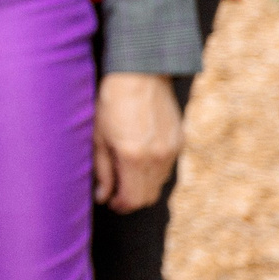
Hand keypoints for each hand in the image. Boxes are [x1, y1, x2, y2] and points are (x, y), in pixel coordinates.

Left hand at [93, 71, 181, 212]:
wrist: (140, 73)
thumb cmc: (112, 101)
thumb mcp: (99, 136)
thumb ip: (103, 170)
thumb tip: (103, 196)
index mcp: (133, 157)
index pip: (133, 199)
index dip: (121, 206)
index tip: (111, 202)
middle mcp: (157, 157)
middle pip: (148, 196)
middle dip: (131, 200)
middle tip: (117, 194)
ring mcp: (171, 149)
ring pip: (159, 183)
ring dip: (144, 186)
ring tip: (127, 175)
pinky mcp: (179, 140)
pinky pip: (168, 167)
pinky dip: (154, 171)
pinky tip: (141, 159)